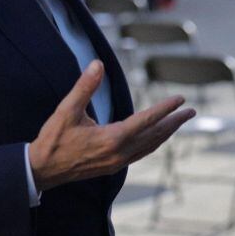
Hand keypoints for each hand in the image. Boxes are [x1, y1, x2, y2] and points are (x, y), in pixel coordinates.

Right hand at [29, 61, 194, 190]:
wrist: (42, 170)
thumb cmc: (53, 140)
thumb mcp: (66, 110)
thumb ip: (84, 87)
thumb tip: (97, 64)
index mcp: (112, 139)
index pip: (146, 121)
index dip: (165, 109)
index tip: (181, 99)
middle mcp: (120, 153)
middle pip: (155, 135)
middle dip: (175, 122)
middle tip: (192, 111)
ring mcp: (118, 162)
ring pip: (150, 146)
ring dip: (167, 133)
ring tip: (180, 121)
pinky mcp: (114, 166)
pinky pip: (141, 152)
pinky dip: (153, 142)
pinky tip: (156, 136)